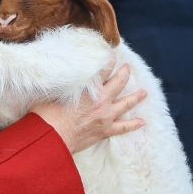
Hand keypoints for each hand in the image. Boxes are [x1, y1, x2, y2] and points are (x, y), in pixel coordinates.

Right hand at [31, 63, 146, 152]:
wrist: (52, 138)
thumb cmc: (48, 114)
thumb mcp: (52, 91)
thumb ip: (61, 83)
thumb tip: (58, 74)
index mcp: (89, 89)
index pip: (103, 70)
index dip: (108, 61)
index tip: (111, 55)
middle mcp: (101, 100)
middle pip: (118, 83)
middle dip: (124, 73)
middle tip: (127, 67)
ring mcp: (105, 116)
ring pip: (126, 104)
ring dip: (135, 97)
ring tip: (144, 93)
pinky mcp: (105, 130)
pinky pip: (123, 127)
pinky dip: (133, 124)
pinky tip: (141, 122)